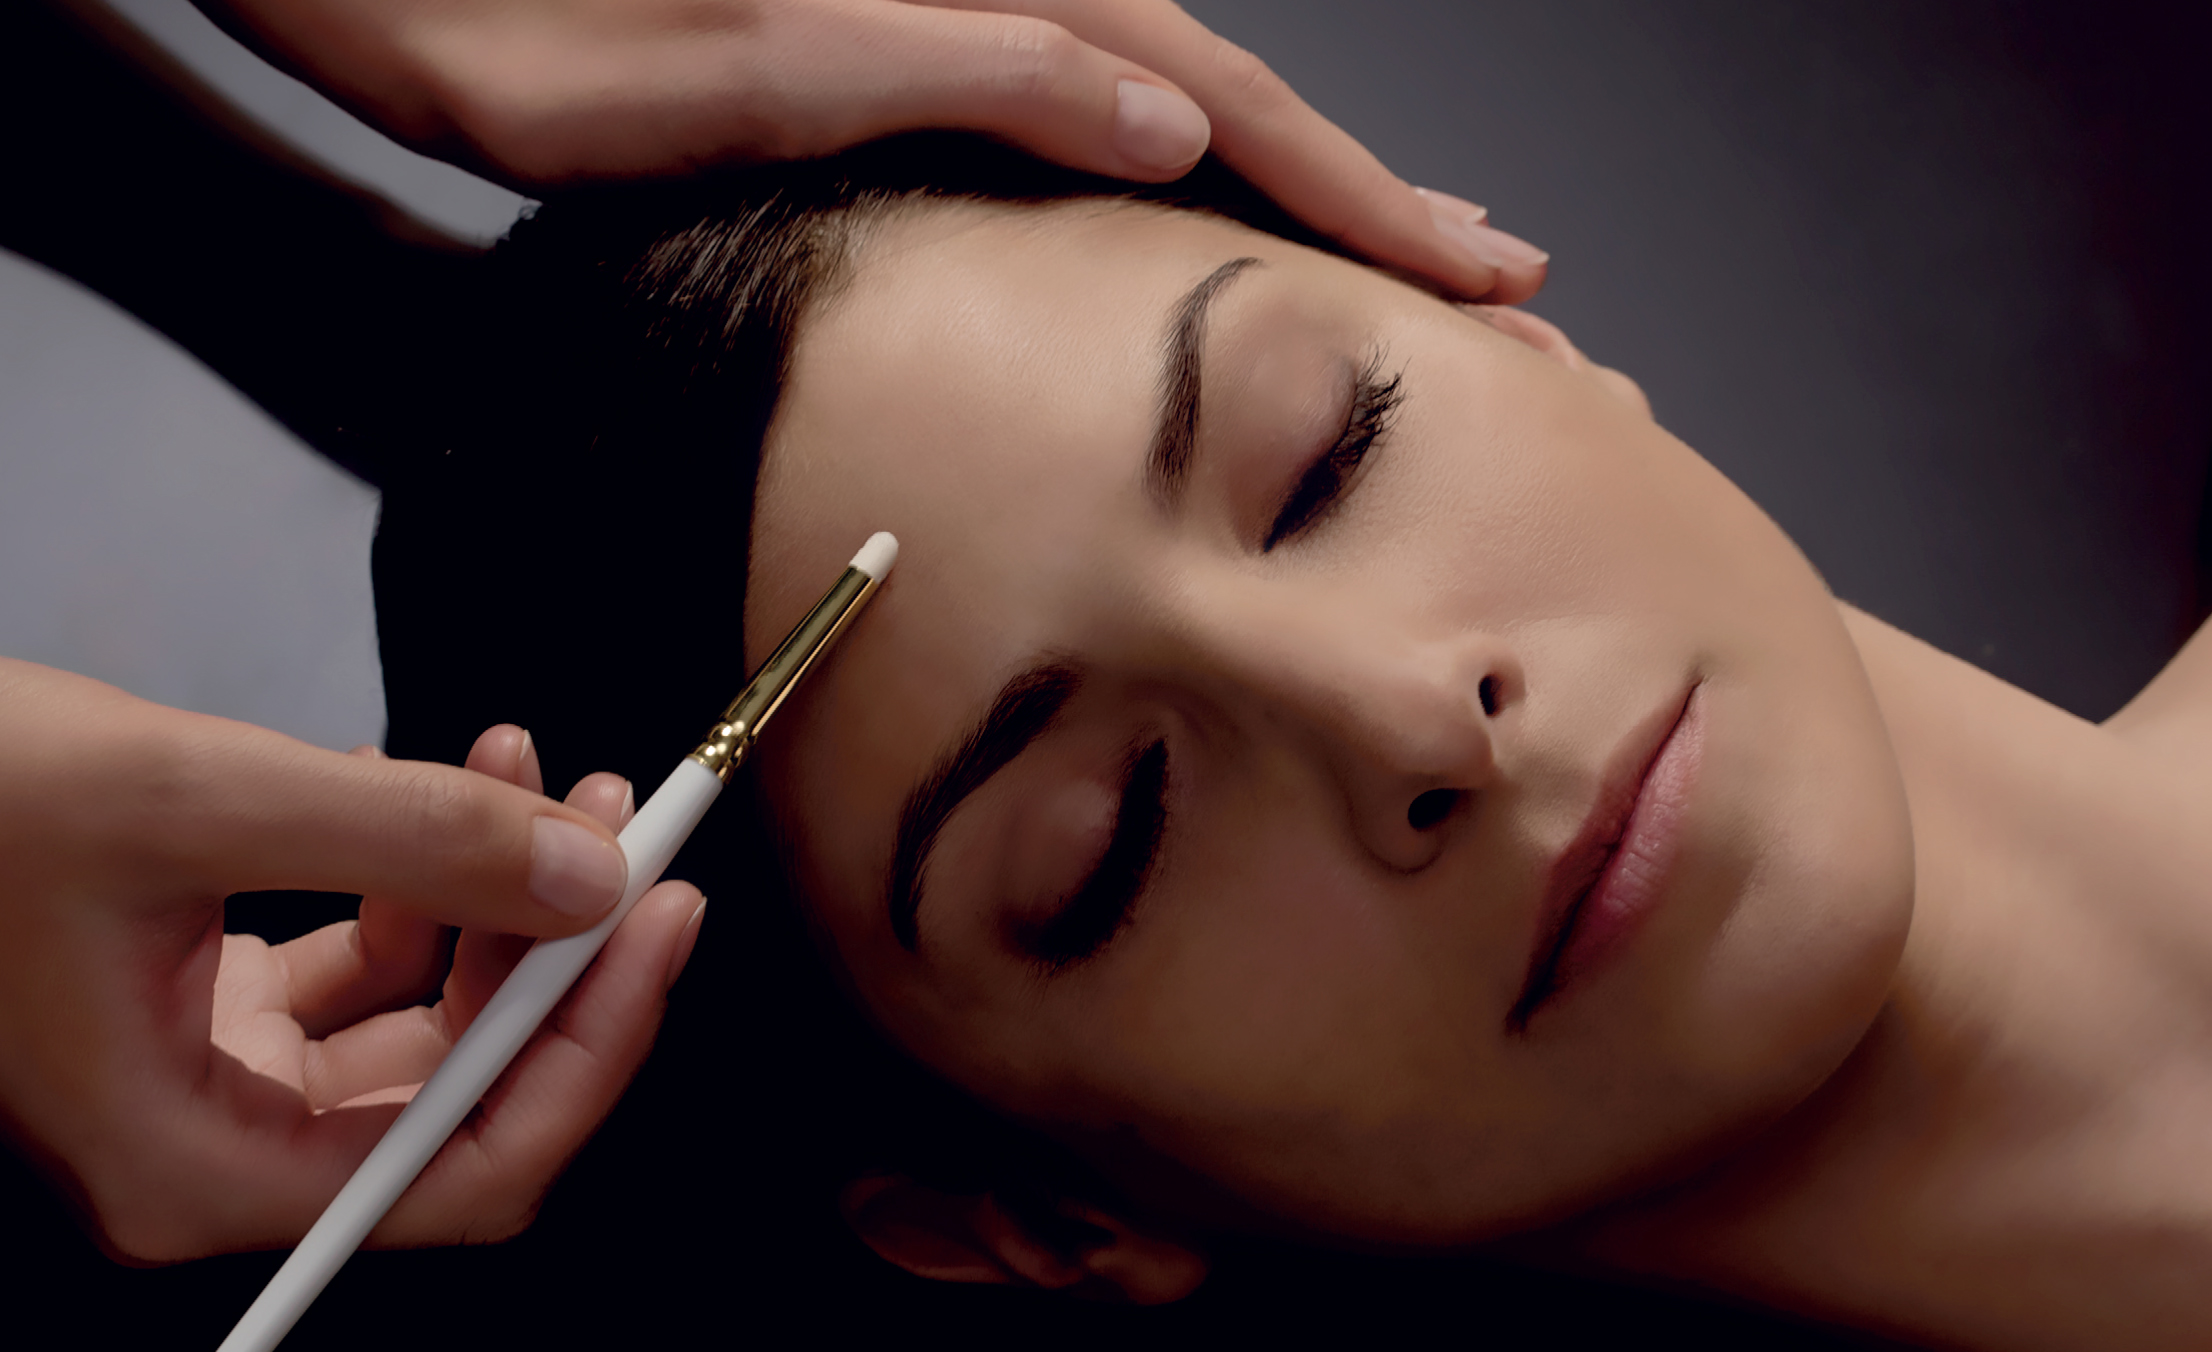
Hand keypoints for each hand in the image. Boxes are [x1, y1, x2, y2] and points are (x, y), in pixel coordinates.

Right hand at [0, 659, 702, 1261]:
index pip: (465, 1169)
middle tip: (618, 820)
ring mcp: (206, 1076)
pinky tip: (439, 780)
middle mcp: (208, 1151)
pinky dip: (412, 881)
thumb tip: (588, 874)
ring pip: (418, 1020)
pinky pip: (356, 966)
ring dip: (494, 896)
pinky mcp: (200, 1001)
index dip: (590, 1051)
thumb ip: (408, 841)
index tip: (662, 920)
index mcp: (195, 1170)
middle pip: (459, 1094)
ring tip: (528, 764)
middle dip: (554, 950)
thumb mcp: (196, 800)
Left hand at [195, 0, 1547, 301]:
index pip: (1216, 99)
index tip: (1475, 274)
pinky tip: (1223, 192)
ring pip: (1172, 88)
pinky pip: (1091, 90)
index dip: (1359, 193)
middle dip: (1369, 187)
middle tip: (1501, 278)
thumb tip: (1168, 120)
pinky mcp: (902, 22)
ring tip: (1409, 245)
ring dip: (1297, 176)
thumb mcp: (736, 72)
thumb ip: (962, 71)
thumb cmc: (521, 31)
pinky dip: (1187, 155)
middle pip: (1226, 84)